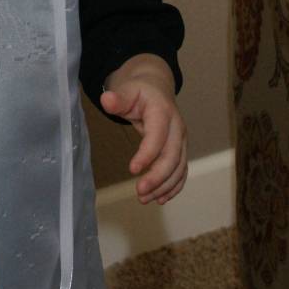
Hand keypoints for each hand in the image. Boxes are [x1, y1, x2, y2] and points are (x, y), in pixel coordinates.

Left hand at [100, 54, 187, 205]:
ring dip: (164, 186)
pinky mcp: (180, 150)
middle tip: (140, 192)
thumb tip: (107, 99)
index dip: (147, 154)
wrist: (156, 88)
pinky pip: (181, 171)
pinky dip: (174, 186)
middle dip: (158, 177)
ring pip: (178, 167)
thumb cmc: (139, 92)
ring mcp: (181, 140)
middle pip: (172, 156)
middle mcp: (177, 128)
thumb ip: (117, 98)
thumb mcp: (127, 90)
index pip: (158, 136)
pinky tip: (161, 198)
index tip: (132, 170)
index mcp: (163, 112)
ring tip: (145, 199)